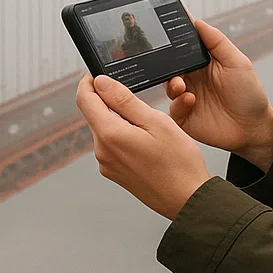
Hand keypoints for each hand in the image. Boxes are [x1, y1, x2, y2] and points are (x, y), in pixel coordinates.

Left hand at [75, 73, 212, 220]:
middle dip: (110, 101)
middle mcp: (102, 151)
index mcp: (110, 135)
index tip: (98, 73)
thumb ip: (124, 100)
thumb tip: (102, 82)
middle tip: (136, 96)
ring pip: (105, 130)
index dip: (89, 81)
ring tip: (149, 124)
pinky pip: (112, 146)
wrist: (187, 199)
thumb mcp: (156, 121)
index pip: (84, 99)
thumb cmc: (178, 163)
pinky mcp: (114, 173)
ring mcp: (107, 164)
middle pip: (94, 114)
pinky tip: (147, 141)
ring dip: (120, 120)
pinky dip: (124, 136)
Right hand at [164, 19, 272, 171]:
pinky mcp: (184, 116)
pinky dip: (178, 103)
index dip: (174, 39)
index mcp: (203, 63)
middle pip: (171, 65)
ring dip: (172, 83)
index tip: (164, 29)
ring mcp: (187, 97)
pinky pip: (172, 108)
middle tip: (171, 63)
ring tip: (181, 85)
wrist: (253, 129)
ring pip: (168, 86)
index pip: (184, 47)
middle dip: (167, 63)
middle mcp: (193, 78)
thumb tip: (197, 21)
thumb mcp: (238, 63)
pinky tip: (190, 100)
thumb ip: (217, 41)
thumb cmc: (249, 95)